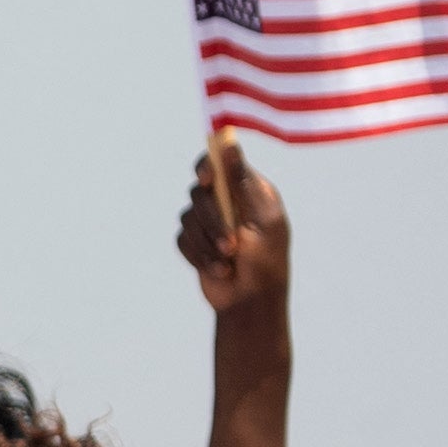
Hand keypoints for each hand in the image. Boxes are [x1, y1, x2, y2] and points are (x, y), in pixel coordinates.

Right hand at [176, 143, 289, 316]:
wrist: (251, 301)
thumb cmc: (266, 260)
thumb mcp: (262, 219)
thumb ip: (243, 182)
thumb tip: (229, 144)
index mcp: (248, 189)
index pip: (219, 162)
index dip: (207, 165)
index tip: (206, 179)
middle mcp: (226, 201)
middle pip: (198, 192)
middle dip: (213, 221)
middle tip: (232, 244)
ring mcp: (208, 222)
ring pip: (187, 217)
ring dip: (207, 243)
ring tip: (228, 261)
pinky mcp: (193, 243)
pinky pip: (181, 240)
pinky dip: (198, 256)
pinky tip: (219, 270)